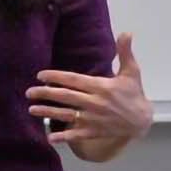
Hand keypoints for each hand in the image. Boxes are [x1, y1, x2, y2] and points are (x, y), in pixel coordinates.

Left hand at [27, 32, 153, 146]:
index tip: (41, 75)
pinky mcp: (94, 132)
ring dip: (48, 113)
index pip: (75, 80)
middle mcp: (95, 102)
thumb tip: (127, 32)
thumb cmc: (134, 94)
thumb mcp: (132, 71)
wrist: (142, 120)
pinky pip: (77, 135)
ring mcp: (93, 119)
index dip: (57, 77)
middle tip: (29, 92)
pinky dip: (64, 137)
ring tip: (31, 110)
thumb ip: (125, 52)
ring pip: (67, 115)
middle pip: (66, 97)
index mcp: (102, 86)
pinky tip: (50, 138)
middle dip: (46, 93)